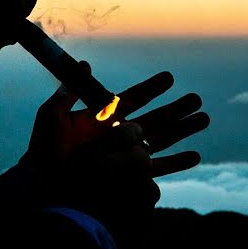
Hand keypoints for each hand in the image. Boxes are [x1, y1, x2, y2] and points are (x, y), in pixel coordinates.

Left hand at [23, 63, 207, 238]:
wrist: (43, 183)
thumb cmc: (45, 151)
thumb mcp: (52, 116)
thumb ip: (69, 92)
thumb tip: (85, 65)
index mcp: (106, 117)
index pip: (135, 99)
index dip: (152, 88)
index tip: (169, 78)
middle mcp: (121, 134)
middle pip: (156, 118)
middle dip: (178, 109)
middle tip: (198, 100)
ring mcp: (127, 155)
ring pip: (163, 139)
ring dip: (184, 130)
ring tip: (204, 120)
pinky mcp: (131, 176)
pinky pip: (158, 168)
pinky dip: (177, 163)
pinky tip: (195, 156)